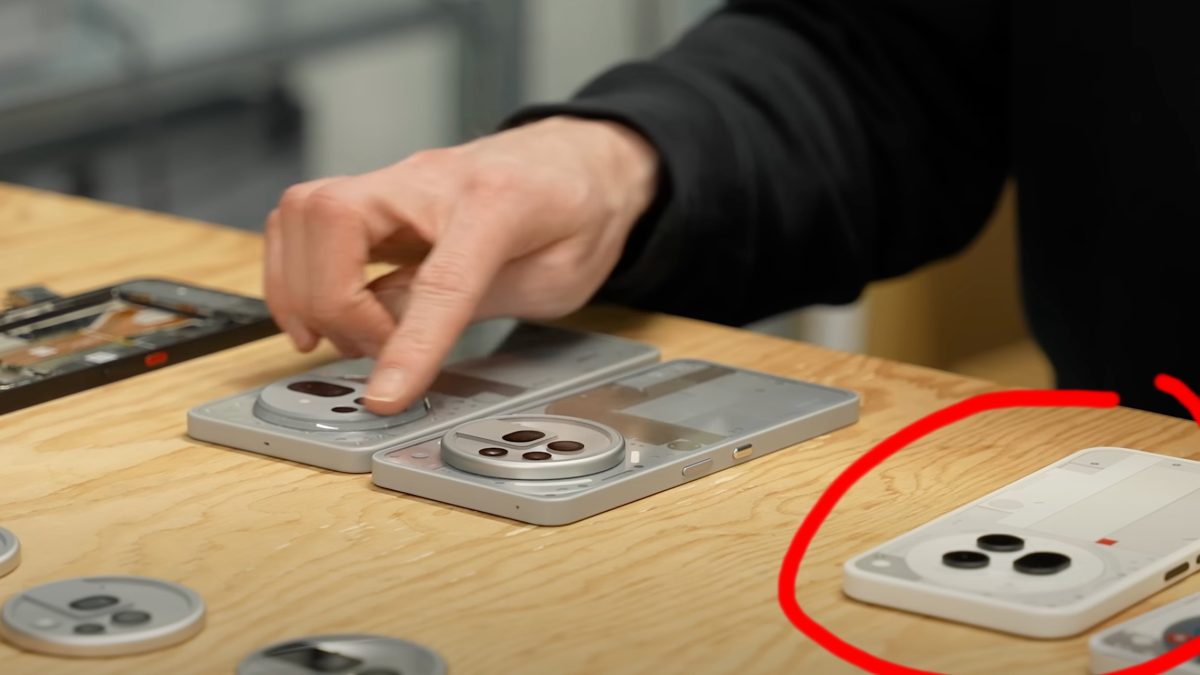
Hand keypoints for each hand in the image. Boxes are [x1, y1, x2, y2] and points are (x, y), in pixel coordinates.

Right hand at [264, 117, 658, 413]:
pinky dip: (295, 268)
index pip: (440, 276)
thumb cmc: (577, 215)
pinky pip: (304, 218)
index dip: (407, 342)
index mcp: (500, 200)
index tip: (384, 394)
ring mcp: (397, 179)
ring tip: (340, 336)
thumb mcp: (554, 278)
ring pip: (304, 211)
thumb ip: (471, 303)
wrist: (580, 161)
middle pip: (337, 220)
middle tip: (369, 351)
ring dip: (301, 285)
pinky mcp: (375, 193)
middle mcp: (433, 178)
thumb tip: (390, 333)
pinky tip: (320, 308)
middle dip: (333, 302)